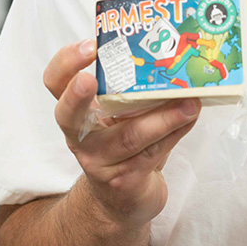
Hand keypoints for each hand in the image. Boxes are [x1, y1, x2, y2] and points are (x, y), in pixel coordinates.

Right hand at [43, 39, 199, 229]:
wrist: (123, 200)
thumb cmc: (126, 142)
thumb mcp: (125, 112)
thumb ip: (140, 87)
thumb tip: (178, 54)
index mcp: (78, 111)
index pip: (56, 82)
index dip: (66, 63)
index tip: (90, 45)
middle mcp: (80, 136)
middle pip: (67, 115)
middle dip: (77, 95)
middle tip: (89, 79)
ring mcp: (99, 161)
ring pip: (128, 137)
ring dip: (162, 118)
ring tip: (188, 102)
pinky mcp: (124, 181)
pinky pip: (151, 154)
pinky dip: (175, 132)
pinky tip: (190, 117)